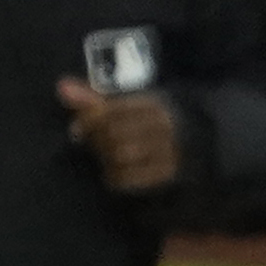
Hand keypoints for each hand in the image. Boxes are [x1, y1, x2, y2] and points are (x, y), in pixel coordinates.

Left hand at [59, 76, 183, 195]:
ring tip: (105, 159)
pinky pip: (133, 178)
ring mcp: (170, 152)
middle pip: (114, 132)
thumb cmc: (155, 126)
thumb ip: (95, 99)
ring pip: (122, 154)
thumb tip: (61, 87)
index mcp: (154, 105)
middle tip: (92, 146)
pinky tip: (114, 176)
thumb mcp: (131, 108)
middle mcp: (164, 127)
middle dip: (96, 142)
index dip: (88, 121)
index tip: (77, 129)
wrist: (204, 150)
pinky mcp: (171, 175)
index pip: (111, 110)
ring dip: (106, 159)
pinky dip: (117, 178)